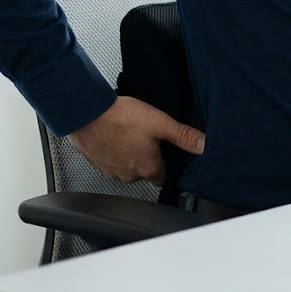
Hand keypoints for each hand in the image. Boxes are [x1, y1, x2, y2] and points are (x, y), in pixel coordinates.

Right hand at [68, 96, 205, 185]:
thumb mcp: (160, 122)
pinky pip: (110, 161)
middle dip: (148, 157)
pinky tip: (115, 135)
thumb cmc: (121, 118)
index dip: (167, 165)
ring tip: (130, 133)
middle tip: (148, 136)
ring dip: (130, 154)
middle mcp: (129, 175)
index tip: (167, 152)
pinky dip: (113, 151)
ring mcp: (111, 171)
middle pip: (146, 172)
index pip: (164, 178)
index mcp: (147, 168)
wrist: (86, 113)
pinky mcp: (96, 163)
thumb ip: (183, 136)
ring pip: (127, 167)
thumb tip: (204, 145)